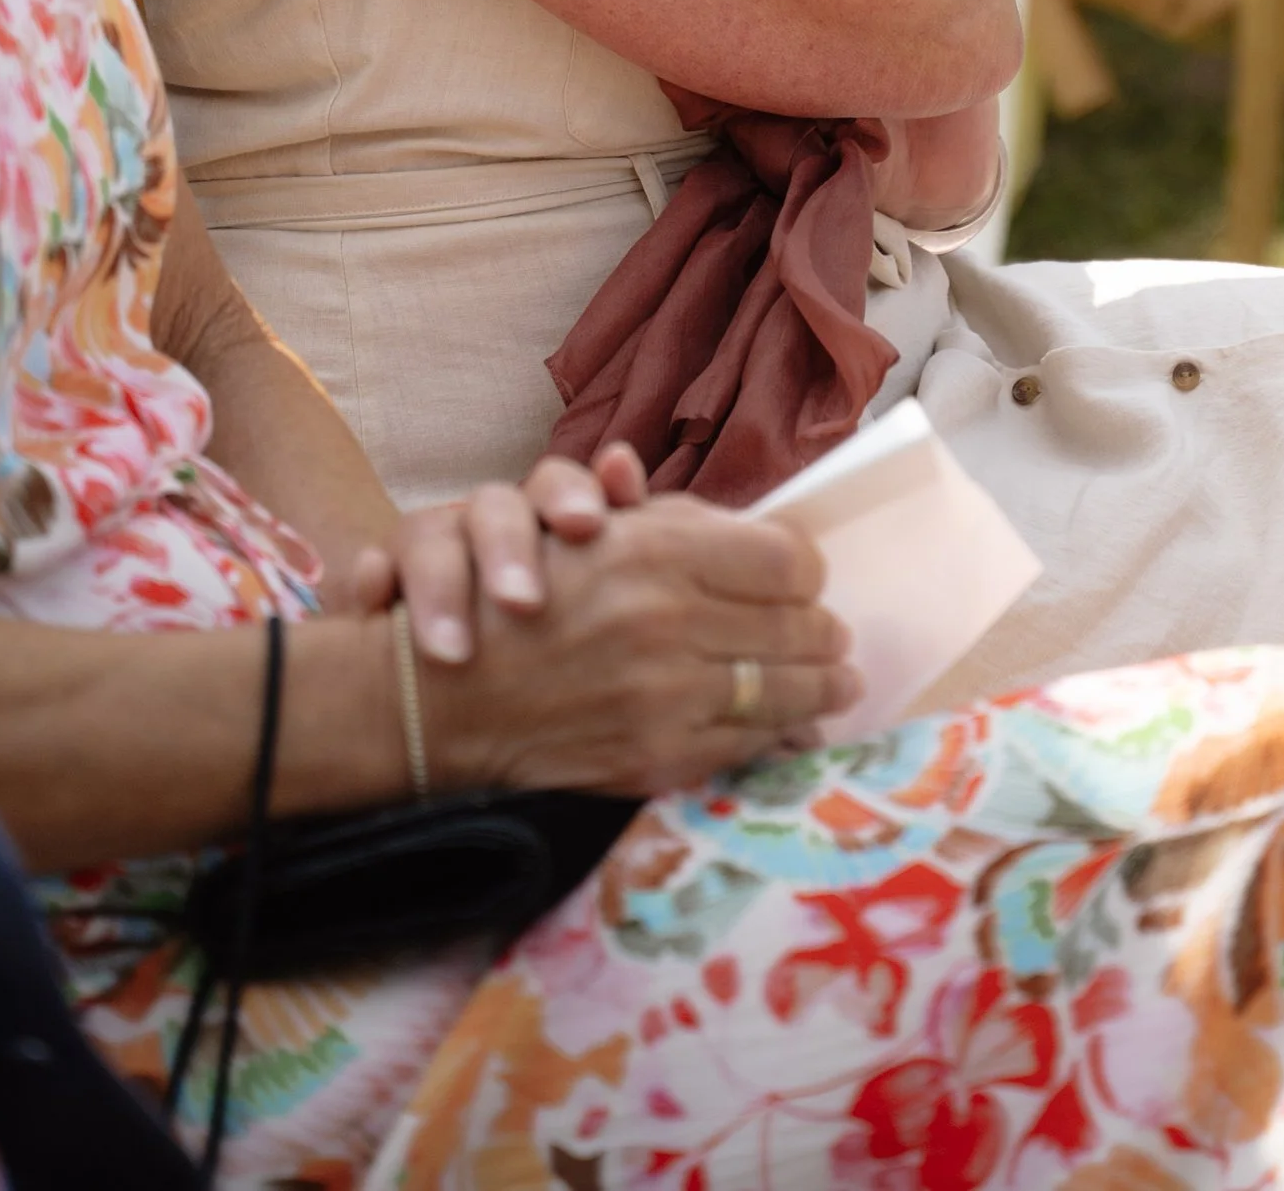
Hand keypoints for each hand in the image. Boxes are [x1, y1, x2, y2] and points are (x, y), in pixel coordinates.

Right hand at [337, 446, 649, 662]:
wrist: (467, 659)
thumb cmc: (553, 618)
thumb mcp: (596, 580)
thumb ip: (626, 533)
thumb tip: (622, 461)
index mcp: (541, 516)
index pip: (559, 485)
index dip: (573, 495)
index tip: (588, 526)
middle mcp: (484, 522)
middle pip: (493, 509)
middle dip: (508, 549)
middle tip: (523, 603)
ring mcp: (431, 549)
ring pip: (427, 538)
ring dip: (440, 588)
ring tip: (453, 653)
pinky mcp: (381, 584)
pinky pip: (371, 571)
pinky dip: (372, 581)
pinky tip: (376, 603)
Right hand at [421, 496, 856, 796]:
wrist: (445, 696)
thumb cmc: (520, 592)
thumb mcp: (598, 529)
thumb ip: (683, 527)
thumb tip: (774, 553)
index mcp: (658, 550)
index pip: (784, 557)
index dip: (805, 568)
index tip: (807, 578)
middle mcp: (669, 620)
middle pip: (795, 625)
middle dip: (823, 631)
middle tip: (836, 636)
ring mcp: (666, 695)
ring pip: (782, 689)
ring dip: (821, 685)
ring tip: (838, 681)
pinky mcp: (657, 757)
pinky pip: (744, 743)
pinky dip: (780, 732)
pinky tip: (797, 725)